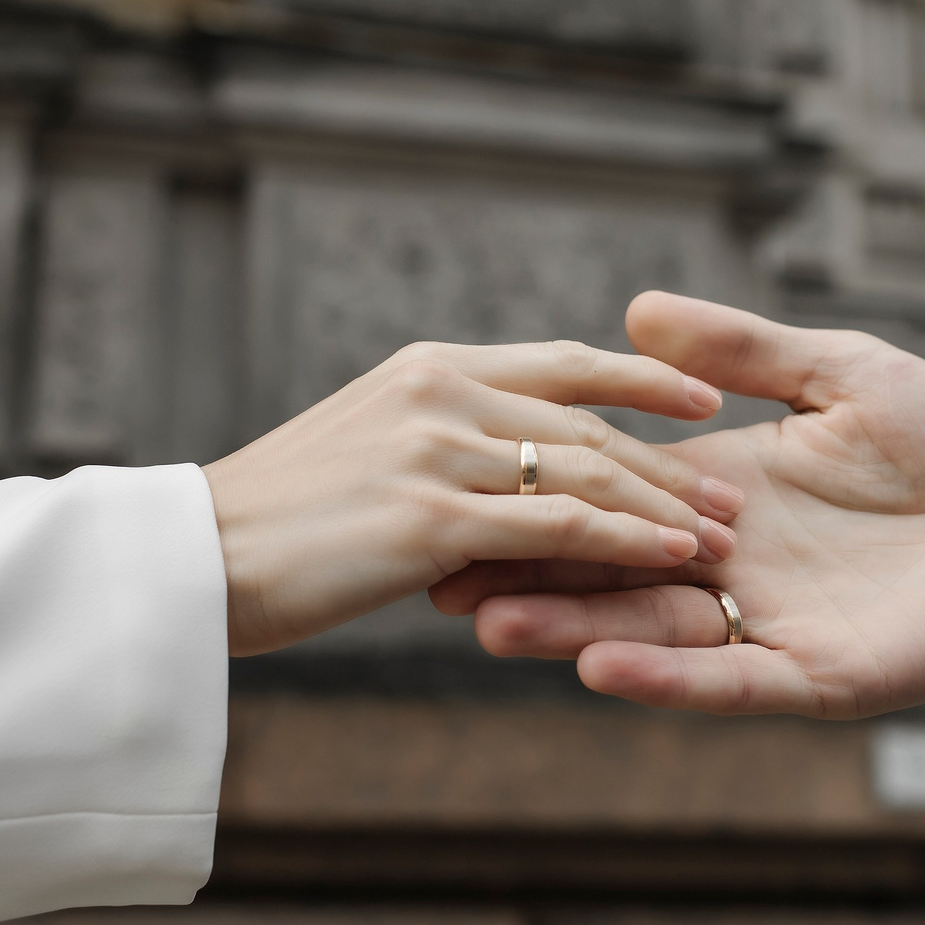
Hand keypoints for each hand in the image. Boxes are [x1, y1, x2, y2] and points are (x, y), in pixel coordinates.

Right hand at [203, 340, 746, 655]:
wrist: (193, 561)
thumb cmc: (273, 524)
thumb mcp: (359, 452)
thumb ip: (433, 445)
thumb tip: (491, 472)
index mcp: (428, 370)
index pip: (560, 363)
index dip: (641, 378)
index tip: (702, 399)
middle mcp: (440, 395)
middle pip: (587, 420)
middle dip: (669, 459)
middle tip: (731, 494)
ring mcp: (436, 452)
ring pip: (584, 472)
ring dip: (662, 506)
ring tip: (719, 536)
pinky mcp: (431, 519)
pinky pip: (556, 527)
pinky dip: (624, 542)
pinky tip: (669, 560)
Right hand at [430, 295, 924, 717]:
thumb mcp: (841, 376)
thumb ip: (747, 352)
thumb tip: (640, 310)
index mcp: (721, 492)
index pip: (610, 493)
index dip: (539, 492)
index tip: (452, 482)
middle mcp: (724, 566)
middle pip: (604, 572)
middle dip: (524, 574)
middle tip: (432, 571)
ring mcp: (764, 628)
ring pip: (647, 633)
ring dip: (569, 631)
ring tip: (488, 624)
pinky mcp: (814, 678)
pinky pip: (728, 681)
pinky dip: (666, 677)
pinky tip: (602, 667)